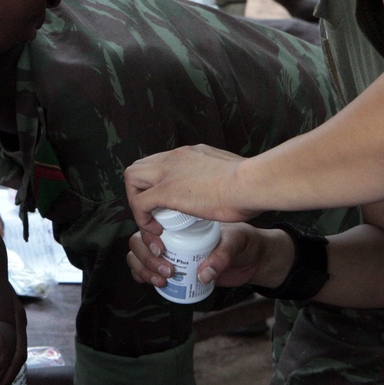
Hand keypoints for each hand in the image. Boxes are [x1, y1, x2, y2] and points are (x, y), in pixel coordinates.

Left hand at [124, 144, 254, 232]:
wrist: (251, 183)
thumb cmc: (250, 183)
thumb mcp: (231, 172)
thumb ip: (222, 175)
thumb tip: (228, 182)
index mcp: (190, 153)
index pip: (159, 162)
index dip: (156, 184)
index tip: (167, 203)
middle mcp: (174, 157)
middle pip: (139, 167)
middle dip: (139, 192)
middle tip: (155, 213)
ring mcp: (168, 171)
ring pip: (131, 180)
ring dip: (137, 203)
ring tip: (154, 223)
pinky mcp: (166, 190)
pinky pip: (139, 203)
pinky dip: (142, 219)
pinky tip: (158, 231)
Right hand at [126, 222, 290, 290]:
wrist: (253, 257)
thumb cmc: (244, 241)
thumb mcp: (236, 242)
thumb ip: (222, 256)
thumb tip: (202, 275)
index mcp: (181, 216)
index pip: (149, 220)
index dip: (148, 237)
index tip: (162, 250)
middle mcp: (170, 231)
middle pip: (137, 239)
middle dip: (145, 257)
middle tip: (166, 270)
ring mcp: (168, 247)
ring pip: (136, 254)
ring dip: (143, 268)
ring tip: (163, 280)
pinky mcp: (171, 265)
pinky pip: (144, 268)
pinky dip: (143, 275)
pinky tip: (158, 283)